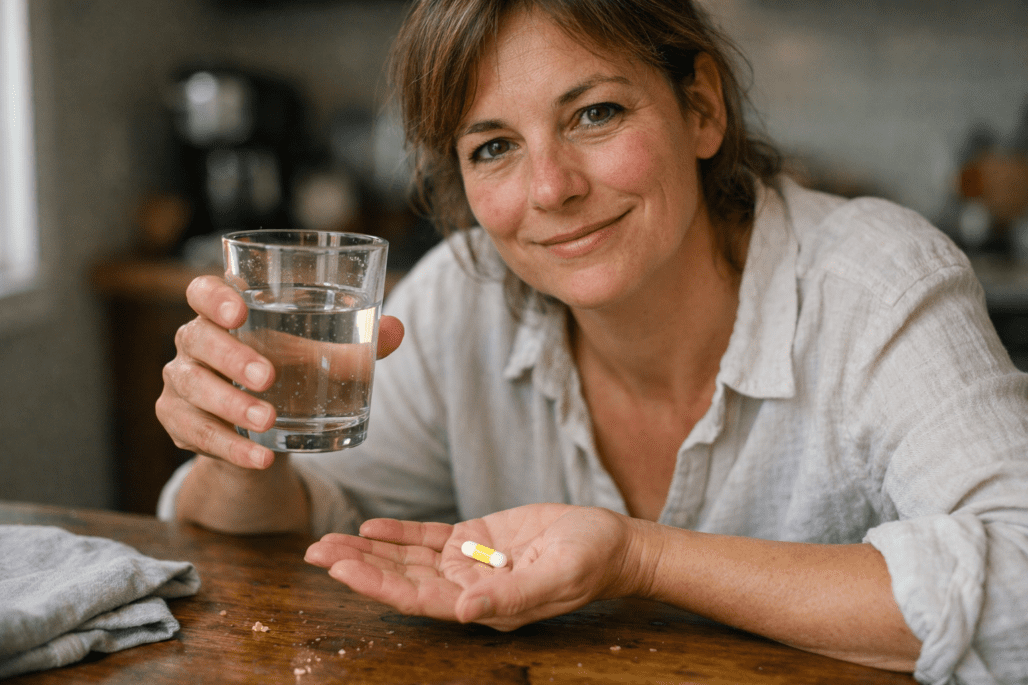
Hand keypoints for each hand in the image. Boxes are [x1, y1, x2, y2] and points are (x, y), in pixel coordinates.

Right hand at [156, 275, 403, 468]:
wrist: (262, 432)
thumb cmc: (290, 373)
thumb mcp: (320, 359)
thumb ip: (356, 345)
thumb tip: (395, 329)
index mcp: (225, 315)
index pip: (202, 292)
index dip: (215, 297)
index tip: (241, 311)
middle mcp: (194, 343)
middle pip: (197, 340)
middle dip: (231, 357)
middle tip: (268, 376)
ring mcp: (181, 383)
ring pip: (193, 389)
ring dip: (231, 405)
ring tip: (267, 420)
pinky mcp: (178, 423)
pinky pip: (196, 434)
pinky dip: (230, 448)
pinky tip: (260, 458)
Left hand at [304, 503, 649, 630]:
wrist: (611, 543)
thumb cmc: (589, 563)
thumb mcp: (554, 577)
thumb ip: (509, 597)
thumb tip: (463, 612)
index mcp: (482, 606)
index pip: (418, 599)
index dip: (378, 585)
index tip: (340, 571)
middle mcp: (467, 588)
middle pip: (401, 578)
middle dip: (358, 566)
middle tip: (315, 552)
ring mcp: (469, 562)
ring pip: (408, 557)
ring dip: (368, 549)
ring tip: (327, 540)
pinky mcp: (476, 537)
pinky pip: (429, 536)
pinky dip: (399, 532)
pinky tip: (371, 526)